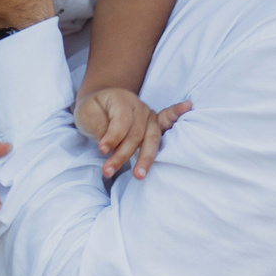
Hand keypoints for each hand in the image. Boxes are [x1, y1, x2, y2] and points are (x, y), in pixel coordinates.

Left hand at [74, 91, 192, 179]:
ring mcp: (150, 115)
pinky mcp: (156, 125)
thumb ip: (100, 128)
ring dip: (146, 157)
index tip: (101, 151)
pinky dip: (178, 113)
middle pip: (136, 133)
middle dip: (123, 155)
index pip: (121, 122)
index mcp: (121, 100)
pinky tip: (188, 106)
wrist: (102, 102)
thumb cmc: (93, 110)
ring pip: (152, 138)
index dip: (113, 137)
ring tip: (139, 175)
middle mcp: (139, 106)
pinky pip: (169, 120)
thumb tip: (110, 147)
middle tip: (107, 172)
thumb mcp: (87, 115)